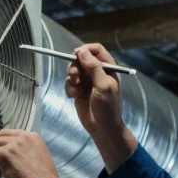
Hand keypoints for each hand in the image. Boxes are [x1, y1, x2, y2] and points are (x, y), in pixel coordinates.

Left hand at [0, 129, 59, 177]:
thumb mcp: (39, 156)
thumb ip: (26, 150)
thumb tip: (12, 153)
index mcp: (33, 136)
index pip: (11, 133)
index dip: (4, 144)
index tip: (5, 155)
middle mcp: (23, 137)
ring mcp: (13, 145)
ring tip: (1, 171)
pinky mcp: (4, 155)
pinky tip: (0, 175)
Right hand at [64, 43, 137, 170]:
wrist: (102, 128)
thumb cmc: (107, 107)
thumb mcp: (102, 85)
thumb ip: (93, 67)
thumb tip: (82, 51)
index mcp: (108, 68)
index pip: (97, 50)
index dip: (86, 50)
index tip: (76, 54)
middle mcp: (97, 72)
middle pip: (81, 59)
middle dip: (76, 67)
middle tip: (75, 78)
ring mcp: (87, 81)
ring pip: (73, 71)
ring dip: (72, 79)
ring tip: (76, 91)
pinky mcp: (79, 90)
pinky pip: (69, 82)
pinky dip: (69, 88)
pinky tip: (74, 97)